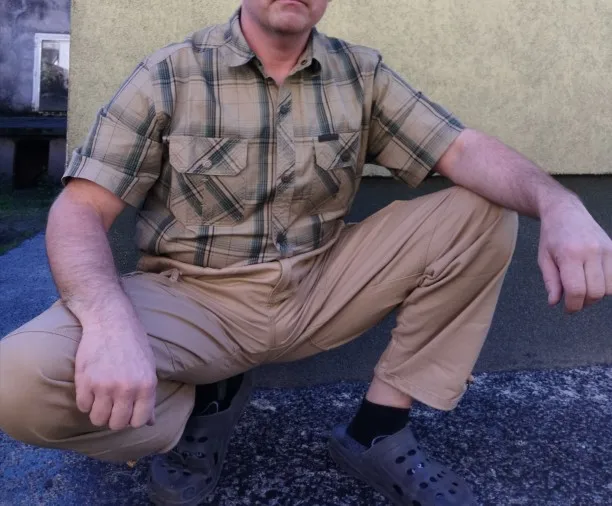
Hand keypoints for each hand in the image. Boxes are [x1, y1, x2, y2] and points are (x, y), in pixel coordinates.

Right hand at [75, 319, 157, 430]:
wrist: (111, 322)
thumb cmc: (133, 344)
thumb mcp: (148, 368)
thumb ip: (149, 397)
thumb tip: (151, 423)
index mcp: (146, 386)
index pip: (139, 422)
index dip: (132, 420)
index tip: (127, 411)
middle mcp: (127, 389)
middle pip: (117, 424)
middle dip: (114, 418)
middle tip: (112, 405)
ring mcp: (105, 386)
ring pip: (98, 419)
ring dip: (98, 412)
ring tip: (100, 399)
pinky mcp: (85, 381)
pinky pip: (83, 406)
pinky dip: (85, 401)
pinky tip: (90, 389)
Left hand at [538, 198, 611, 312]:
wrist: (565, 211)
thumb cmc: (551, 237)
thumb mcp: (543, 258)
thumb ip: (550, 281)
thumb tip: (554, 302)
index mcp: (570, 255)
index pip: (577, 290)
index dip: (572, 306)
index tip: (568, 309)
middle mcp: (591, 252)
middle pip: (595, 292)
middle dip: (584, 302)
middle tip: (574, 299)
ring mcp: (606, 250)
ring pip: (609, 288)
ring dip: (597, 294)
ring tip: (583, 287)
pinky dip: (607, 285)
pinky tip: (594, 280)